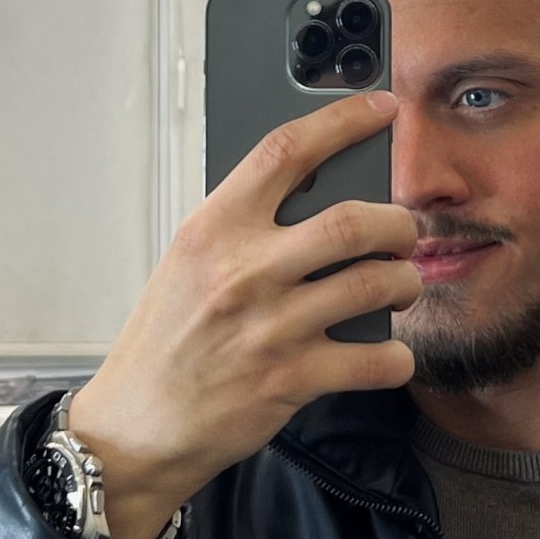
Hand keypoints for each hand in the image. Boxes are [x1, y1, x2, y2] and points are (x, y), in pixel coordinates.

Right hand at [66, 91, 419, 538]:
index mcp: (213, 229)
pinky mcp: (291, 380)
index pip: (285, 151)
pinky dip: (396, 358)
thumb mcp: (188, 265)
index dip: (343, 120)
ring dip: (405, 283)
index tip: (382, 109)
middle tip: (404, 234)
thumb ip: (244, 229)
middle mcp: (244, 271)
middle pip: (354, 220)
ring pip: (376, 284)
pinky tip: (388, 355)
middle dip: (398, 223)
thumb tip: (318, 194)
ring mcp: (270, 326)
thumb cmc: (164, 345)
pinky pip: (376, 360)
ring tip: (400, 287)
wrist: (134, 429)